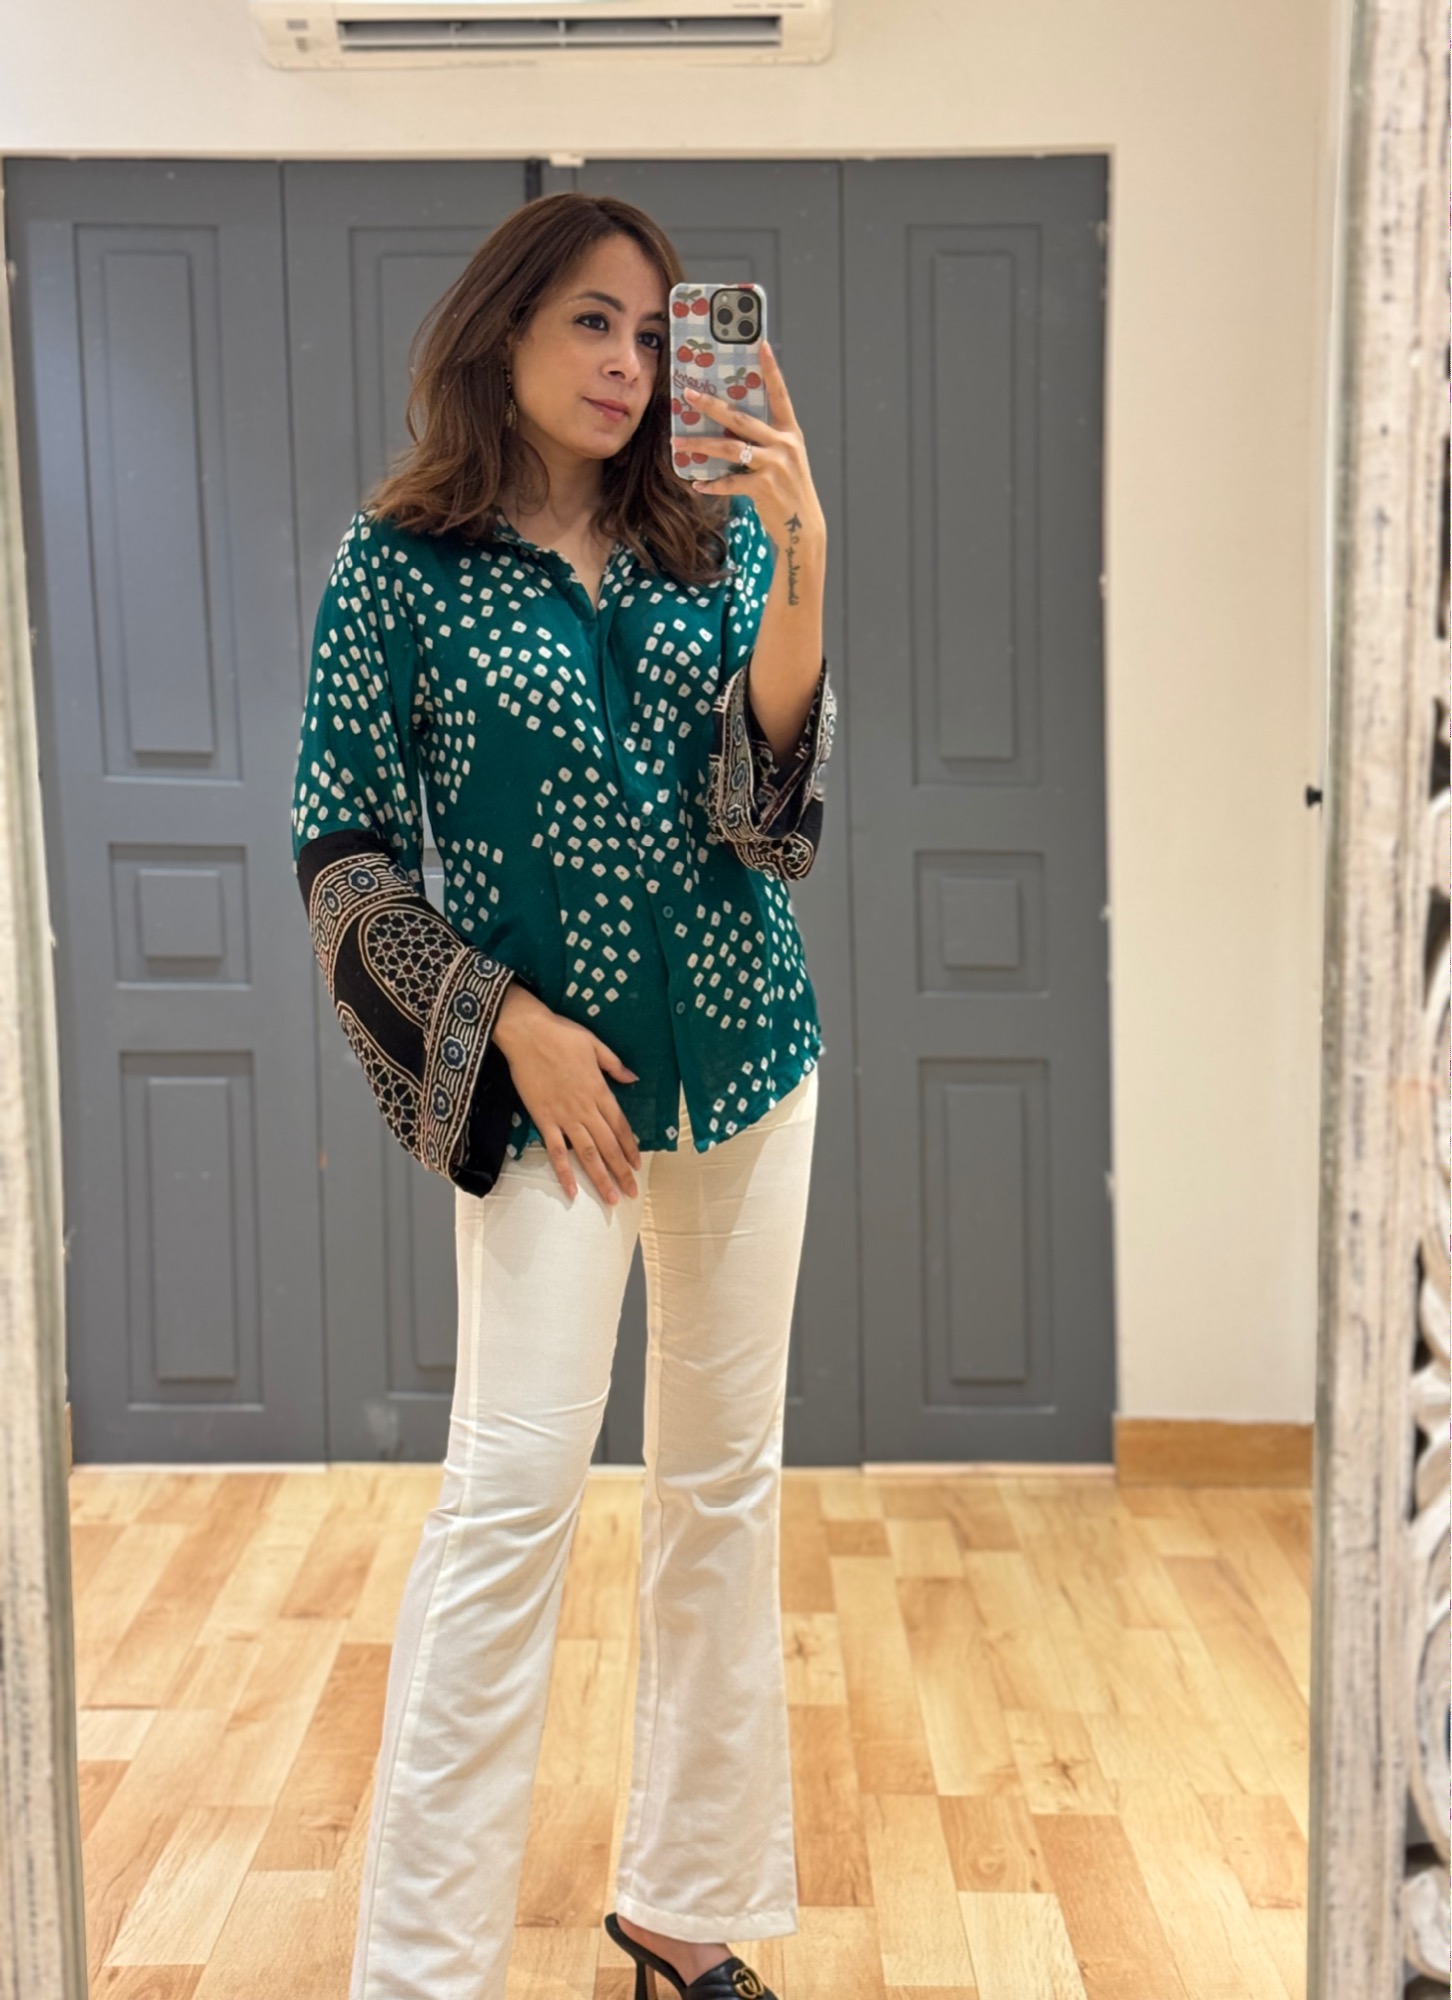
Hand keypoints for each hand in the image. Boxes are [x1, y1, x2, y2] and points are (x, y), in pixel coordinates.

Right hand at [492, 984, 642, 1204]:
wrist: (526, 1033)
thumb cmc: (560, 1034)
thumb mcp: (595, 1044)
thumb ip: (614, 1065)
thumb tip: (633, 1078)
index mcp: (599, 1090)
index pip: (620, 1126)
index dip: (630, 1148)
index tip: (638, 1166)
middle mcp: (585, 1108)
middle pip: (608, 1146)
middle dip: (621, 1172)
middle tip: (632, 1194)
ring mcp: (564, 1116)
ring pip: (587, 1154)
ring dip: (600, 1178)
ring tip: (611, 1199)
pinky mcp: (542, 1119)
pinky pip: (556, 1151)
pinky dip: (564, 1172)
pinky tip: (572, 1190)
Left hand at [680, 338, 826, 554]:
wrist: (804, 527)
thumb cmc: (787, 489)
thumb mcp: (782, 459)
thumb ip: (761, 441)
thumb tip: (725, 428)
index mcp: (790, 433)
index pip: (780, 395)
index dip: (771, 369)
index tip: (761, 343)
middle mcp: (784, 445)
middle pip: (741, 419)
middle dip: (712, 405)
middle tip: (688, 394)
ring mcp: (775, 466)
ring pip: (730, 449)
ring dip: (700, 445)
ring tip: (677, 442)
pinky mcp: (764, 488)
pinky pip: (730, 482)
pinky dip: (712, 484)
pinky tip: (696, 484)